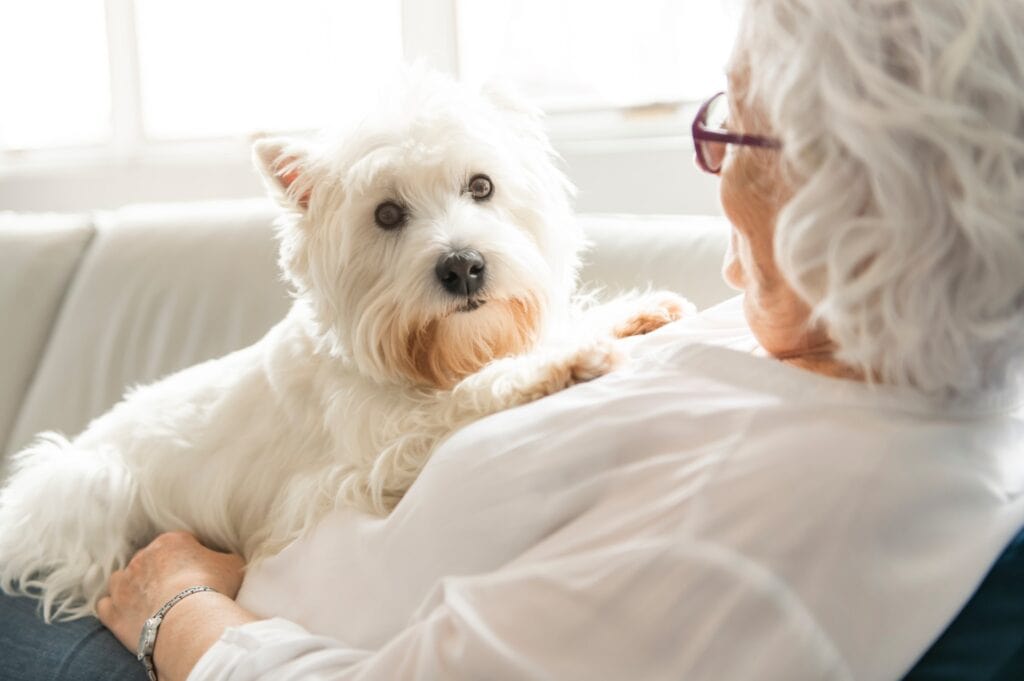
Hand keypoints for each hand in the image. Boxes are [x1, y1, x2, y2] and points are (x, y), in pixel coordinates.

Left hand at [97, 531, 244, 652]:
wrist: (187, 618)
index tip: (199, 571)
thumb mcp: (232, 564)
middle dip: (160, 571)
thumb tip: (226, 558)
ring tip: (150, 600)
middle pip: (150, 560)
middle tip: (177, 589)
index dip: (191, 557)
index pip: (180, 543)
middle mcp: (142, 556)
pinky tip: (129, 613)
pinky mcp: (113, 610)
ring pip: (122, 579)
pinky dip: (114, 607)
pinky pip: (105, 605)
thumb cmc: (212, 587)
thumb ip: (226, 557)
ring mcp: (123, 584)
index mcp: (171, 541)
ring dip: (132, 586)